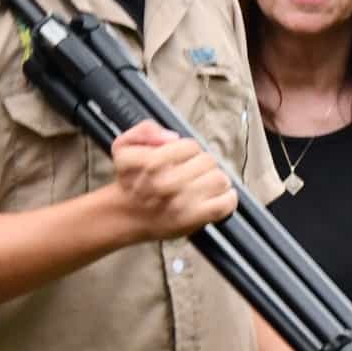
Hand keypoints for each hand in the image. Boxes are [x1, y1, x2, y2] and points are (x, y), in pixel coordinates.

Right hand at [103, 120, 236, 243]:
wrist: (128, 216)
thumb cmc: (131, 180)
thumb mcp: (124, 146)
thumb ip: (145, 130)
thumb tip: (172, 137)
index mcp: (151, 163)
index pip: (190, 146)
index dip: (187, 149)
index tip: (180, 157)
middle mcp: (167, 184)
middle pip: (208, 161)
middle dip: (201, 164)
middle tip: (191, 171)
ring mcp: (182, 203)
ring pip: (220, 179)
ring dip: (214, 179)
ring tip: (202, 183)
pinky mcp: (194, 219)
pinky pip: (226, 203)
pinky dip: (228, 198)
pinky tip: (217, 196)